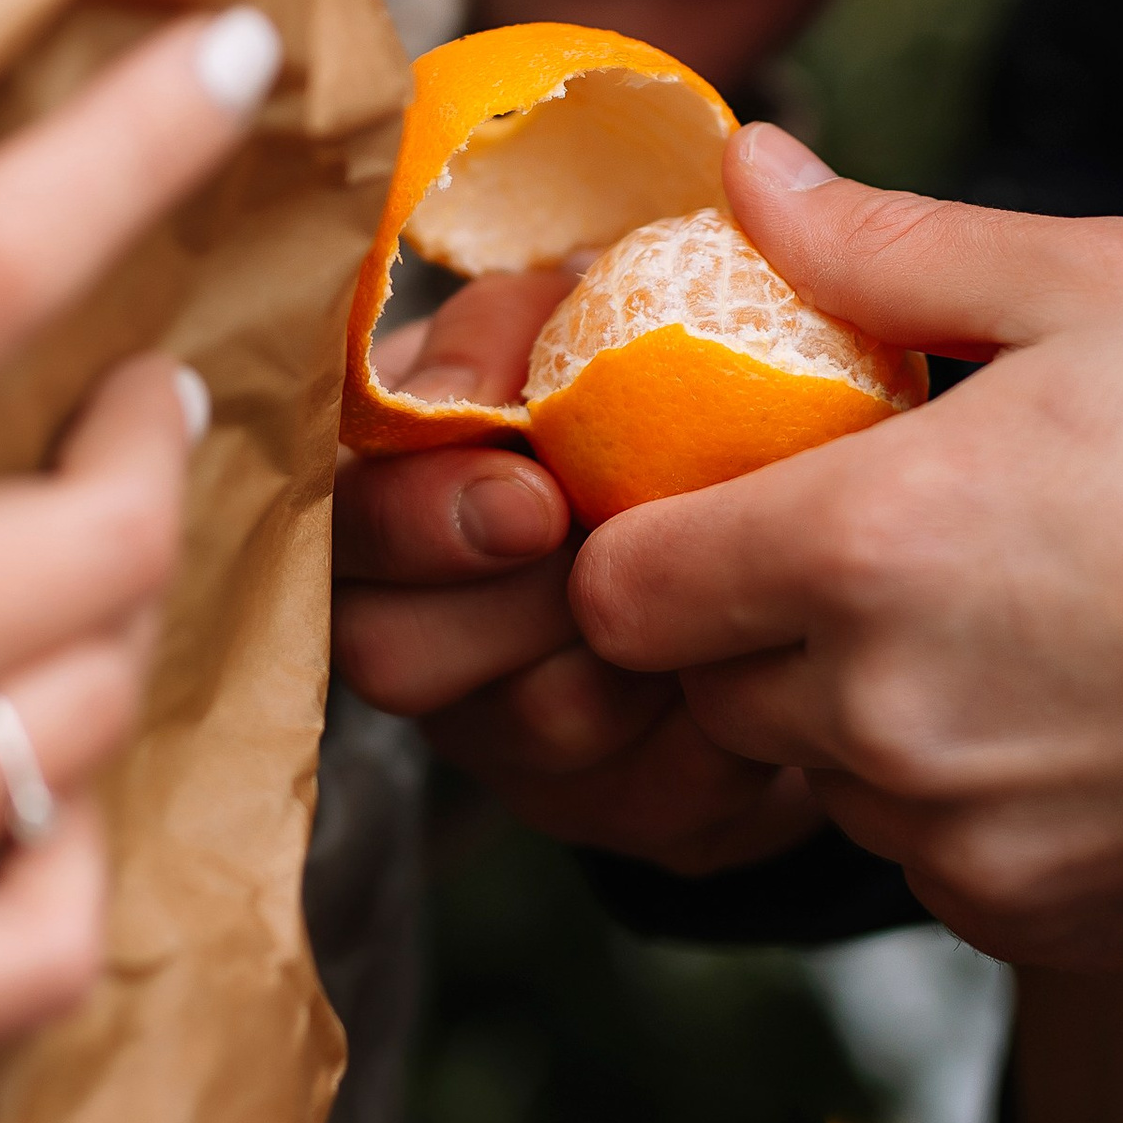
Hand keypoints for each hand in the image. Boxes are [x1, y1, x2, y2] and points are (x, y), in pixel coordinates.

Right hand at [0, 9, 283, 1122]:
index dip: (132, 148)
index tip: (239, 64)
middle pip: (102, 529)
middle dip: (146, 447)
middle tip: (135, 407)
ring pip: (95, 707)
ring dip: (107, 632)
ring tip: (70, 588)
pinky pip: (53, 935)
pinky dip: (67, 866)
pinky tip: (22, 815)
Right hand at [332, 272, 826, 876]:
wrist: (788, 517)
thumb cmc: (653, 381)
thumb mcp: (576, 317)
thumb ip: (511, 328)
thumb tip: (457, 389)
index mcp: (382, 490)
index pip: (334, 523)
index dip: (416, 521)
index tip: (533, 497)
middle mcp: (410, 622)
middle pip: (387, 655)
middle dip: (514, 606)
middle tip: (613, 553)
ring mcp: (501, 731)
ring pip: (529, 728)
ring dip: (632, 651)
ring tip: (711, 581)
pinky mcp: (607, 804)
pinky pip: (651, 794)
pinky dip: (719, 723)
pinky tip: (759, 656)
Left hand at [571, 128, 1122, 969]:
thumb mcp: (1091, 287)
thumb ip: (887, 246)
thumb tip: (748, 175)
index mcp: (861, 549)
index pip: (627, 591)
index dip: (656, 547)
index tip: (727, 505)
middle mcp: (880, 715)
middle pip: (713, 693)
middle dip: (760, 626)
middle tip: (884, 552)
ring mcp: (956, 836)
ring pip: (823, 782)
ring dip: (863, 720)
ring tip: (1003, 630)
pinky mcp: (1033, 921)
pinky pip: (930, 861)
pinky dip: (965, 803)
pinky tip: (1072, 720)